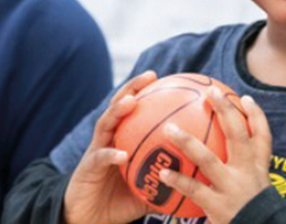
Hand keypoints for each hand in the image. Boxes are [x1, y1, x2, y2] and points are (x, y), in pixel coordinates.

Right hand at [64, 70, 157, 223]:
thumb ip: (167, 183)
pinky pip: (100, 158)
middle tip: (150, 76)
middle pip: (119, 106)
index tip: (166, 80)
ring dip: (117, 111)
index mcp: (122, 140)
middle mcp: (109, 139)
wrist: (89, 218)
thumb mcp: (148, 191)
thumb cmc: (119, 202)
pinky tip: (122, 154)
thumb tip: (197, 181)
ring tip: (132, 102)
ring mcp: (96, 150)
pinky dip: (110, 154)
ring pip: (105, 123)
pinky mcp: (88, 167)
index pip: (135, 111)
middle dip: (132, 87)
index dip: (148, 93)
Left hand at [158, 89, 271, 223]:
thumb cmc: (253, 216)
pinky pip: (193, 189)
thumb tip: (226, 157)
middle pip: (238, 134)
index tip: (244, 98)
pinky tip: (161, 173)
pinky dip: (177, 180)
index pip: (263, 136)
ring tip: (169, 128)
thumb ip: (242, 173)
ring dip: (186, 142)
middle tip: (210, 91)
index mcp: (258, 168)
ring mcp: (232, 188)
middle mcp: (247, 173)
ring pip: (208, 159)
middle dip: (225, 110)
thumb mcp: (255, 192)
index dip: (255, 115)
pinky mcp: (218, 205)